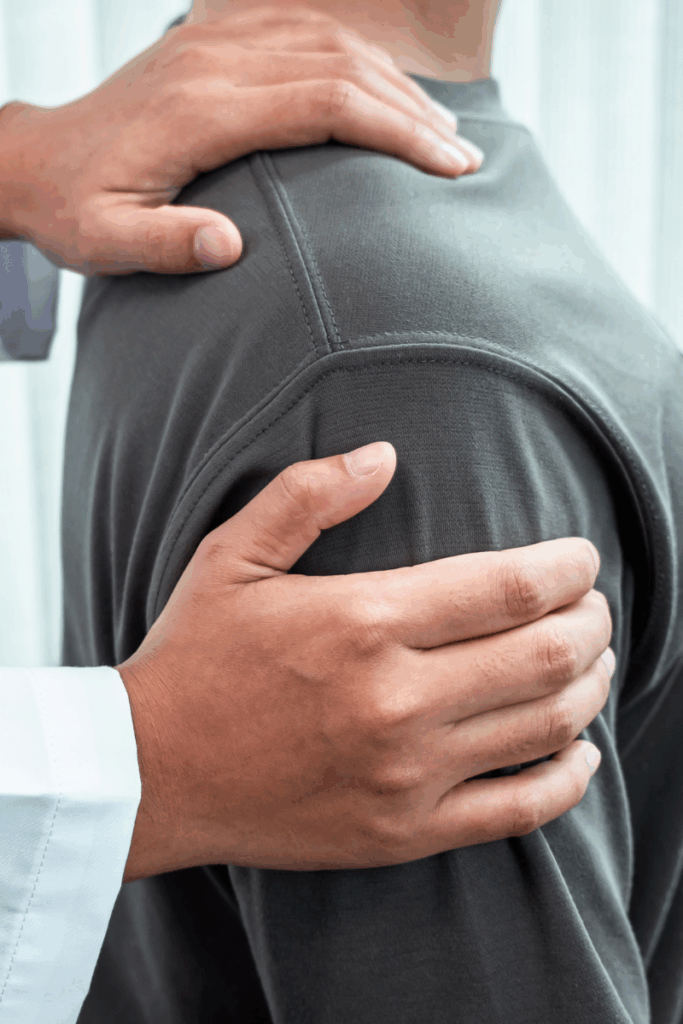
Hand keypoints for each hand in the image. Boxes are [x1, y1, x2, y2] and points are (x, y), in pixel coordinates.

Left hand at [0, 5, 481, 275]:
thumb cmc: (75, 209)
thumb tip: (229, 246)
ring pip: (329, 43)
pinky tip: (385, 92)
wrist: (37, 160)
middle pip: (341, 66)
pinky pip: (302, 32)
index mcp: (200, 110)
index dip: (395, 131)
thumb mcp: (105, 242)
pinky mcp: (212, 42)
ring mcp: (214, 43)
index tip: (448, 168)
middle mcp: (214, 62)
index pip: (324, 102)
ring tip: (442, 130)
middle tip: (465, 159)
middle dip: (413, 112)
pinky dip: (355, 60)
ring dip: (393, 84)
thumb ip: (165, 244)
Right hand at [118, 441, 611, 878]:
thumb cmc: (194, 656)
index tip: (583, 558)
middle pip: (547, 654)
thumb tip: (385, 453)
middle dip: (594, 622)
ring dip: (590, 686)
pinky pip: (521, 811)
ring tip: (591, 662)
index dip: (570, 567)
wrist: (150, 773)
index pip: (513, 586)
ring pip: (548, 726)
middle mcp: (397, 699)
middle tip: (594, 607)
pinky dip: (569, 779)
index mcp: (364, 620)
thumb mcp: (232, 555)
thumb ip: (309, 493)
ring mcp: (407, 774)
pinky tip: (580, 752)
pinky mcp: (406, 833)